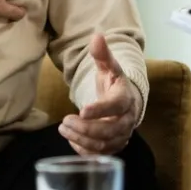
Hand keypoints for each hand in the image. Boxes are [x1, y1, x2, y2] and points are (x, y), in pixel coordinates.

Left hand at [59, 34, 140, 155]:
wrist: (127, 103)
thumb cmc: (114, 84)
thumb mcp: (109, 68)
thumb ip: (102, 54)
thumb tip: (97, 35)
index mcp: (126, 98)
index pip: (116, 106)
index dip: (100, 110)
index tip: (81, 110)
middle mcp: (127, 120)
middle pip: (109, 131)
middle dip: (84, 128)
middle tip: (64, 121)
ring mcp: (122, 136)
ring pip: (103, 145)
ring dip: (80, 139)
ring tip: (63, 128)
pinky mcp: (114, 147)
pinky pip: (99, 154)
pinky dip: (83, 149)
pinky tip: (72, 138)